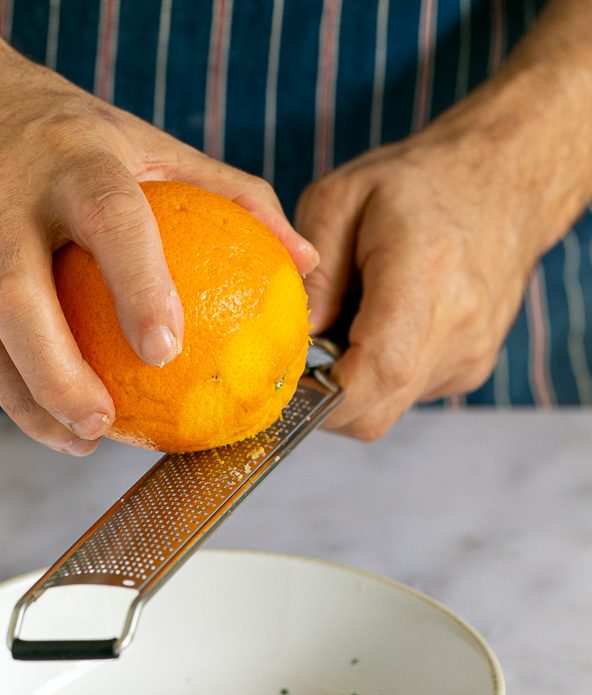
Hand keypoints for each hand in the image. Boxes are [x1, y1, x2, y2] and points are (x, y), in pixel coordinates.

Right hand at [0, 14, 316, 454]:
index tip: (167, 348)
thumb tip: (304, 262)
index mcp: (72, 158)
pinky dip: (10, 393)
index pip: (107, 218)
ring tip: (81, 440)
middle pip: (16, 295)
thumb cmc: (65, 134)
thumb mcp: (148, 142)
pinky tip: (52, 422)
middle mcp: (5, 197)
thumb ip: (231, 195)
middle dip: (57, 371)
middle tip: (106, 424)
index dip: (136, 282)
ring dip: (29, 401)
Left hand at [295, 121, 545, 439]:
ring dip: (351, 386)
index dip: (322, 395)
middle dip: (323, 401)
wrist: (508, 180)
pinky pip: (406, 396)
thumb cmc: (419, 182)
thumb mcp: (341, 200)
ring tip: (350, 326)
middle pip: (374, 412)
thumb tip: (295, 341)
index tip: (287, 383)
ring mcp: (469, 355)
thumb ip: (313, 274)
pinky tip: (380, 328)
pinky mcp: (469, 370)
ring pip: (385, 410)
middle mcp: (456, 326)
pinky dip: (378, 377)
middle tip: (303, 357)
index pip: (378, 370)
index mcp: (424, 275)